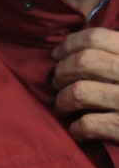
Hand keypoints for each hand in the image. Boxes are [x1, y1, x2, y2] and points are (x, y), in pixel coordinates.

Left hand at [52, 27, 118, 141]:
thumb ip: (113, 51)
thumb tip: (70, 46)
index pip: (94, 38)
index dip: (69, 44)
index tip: (56, 54)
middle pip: (83, 63)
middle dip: (61, 72)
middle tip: (56, 81)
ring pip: (80, 92)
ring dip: (63, 100)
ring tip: (62, 105)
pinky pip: (90, 124)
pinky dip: (77, 127)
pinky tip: (76, 129)